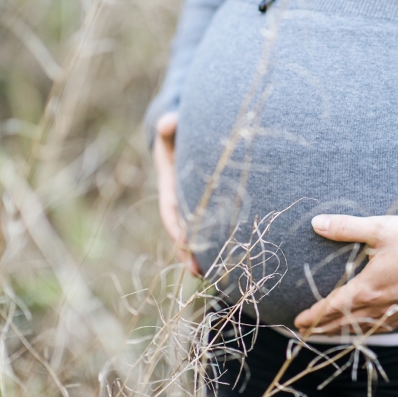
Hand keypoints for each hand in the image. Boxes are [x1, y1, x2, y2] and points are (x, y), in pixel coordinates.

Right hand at [154, 112, 200, 275]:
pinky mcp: (206, 207)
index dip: (176, 227)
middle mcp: (179, 200)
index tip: (183, 242)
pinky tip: (229, 258)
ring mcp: (192, 206)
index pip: (170, 210)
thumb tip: (168, 121)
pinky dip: (216, 242)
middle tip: (199, 272)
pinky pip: (210, 227)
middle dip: (189, 251)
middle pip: (183, 230)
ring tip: (214, 276)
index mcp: (169, 185)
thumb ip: (168, 126)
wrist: (181, 138)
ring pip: (196, 233)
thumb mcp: (170, 130)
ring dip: (202, 254)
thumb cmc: (176, 134)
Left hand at [294, 215, 397, 335]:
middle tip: (308, 333)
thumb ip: (346, 227)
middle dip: (325, 328)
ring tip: (334, 334)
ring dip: (347, 332)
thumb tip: (317, 223)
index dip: (314, 315)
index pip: (333, 306)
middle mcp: (382, 305)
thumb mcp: (379, 228)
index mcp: (369, 288)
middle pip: (347, 323)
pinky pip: (388, 327)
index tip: (299, 322)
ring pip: (367, 328)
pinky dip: (373, 330)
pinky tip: (372, 327)